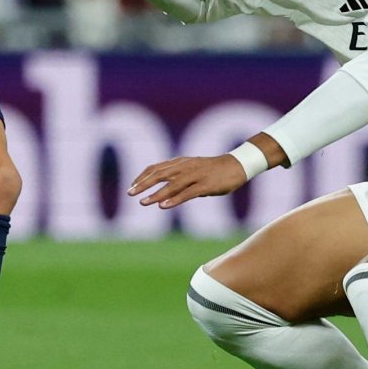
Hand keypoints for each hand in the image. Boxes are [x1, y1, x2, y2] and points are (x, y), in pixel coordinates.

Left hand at [129, 155, 247, 208]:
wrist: (238, 165)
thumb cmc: (215, 170)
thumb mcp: (194, 170)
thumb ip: (180, 179)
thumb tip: (166, 193)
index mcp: (181, 162)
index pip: (156, 168)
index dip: (143, 176)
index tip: (132, 186)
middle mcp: (185, 167)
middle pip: (160, 174)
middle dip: (143, 184)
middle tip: (130, 193)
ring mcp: (196, 175)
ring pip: (172, 184)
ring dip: (156, 193)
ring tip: (143, 202)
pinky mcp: (206, 185)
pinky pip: (187, 193)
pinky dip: (174, 199)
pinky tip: (163, 206)